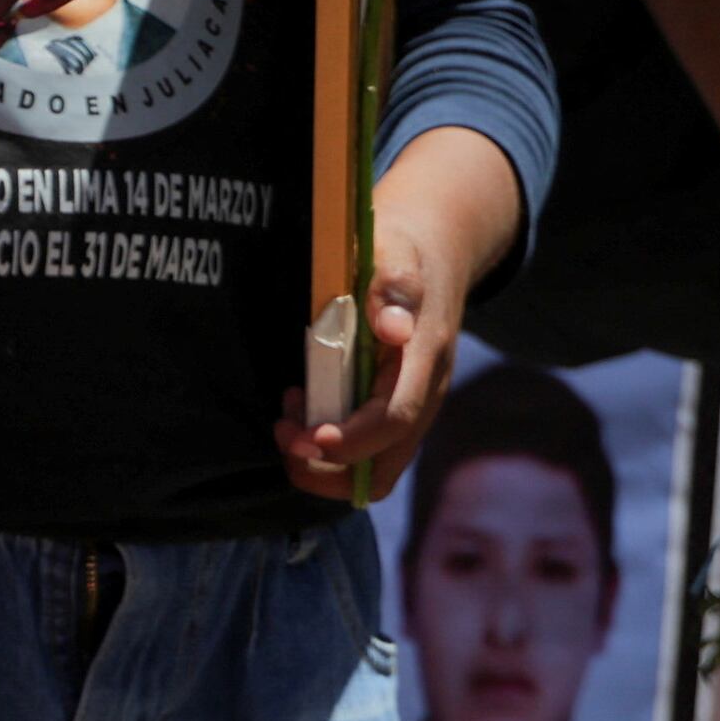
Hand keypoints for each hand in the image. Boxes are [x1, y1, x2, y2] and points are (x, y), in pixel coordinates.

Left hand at [273, 124, 514, 500]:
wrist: (433, 250)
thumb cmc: (403, 250)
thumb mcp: (395, 252)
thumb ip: (392, 286)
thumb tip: (392, 327)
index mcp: (423, 360)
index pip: (394, 421)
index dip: (350, 440)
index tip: (306, 435)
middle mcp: (422, 396)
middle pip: (381, 470)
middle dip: (326, 468)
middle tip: (285, 433)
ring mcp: (409, 409)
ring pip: (369, 471)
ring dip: (319, 461)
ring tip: (288, 418)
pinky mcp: (391, 411)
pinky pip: (361, 453)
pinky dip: (324, 445)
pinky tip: (302, 405)